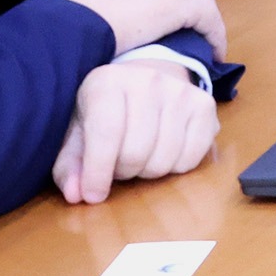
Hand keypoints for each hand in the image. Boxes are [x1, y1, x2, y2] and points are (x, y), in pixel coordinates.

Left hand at [53, 55, 219, 203]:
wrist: (146, 80)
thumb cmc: (106, 111)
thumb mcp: (78, 131)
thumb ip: (71, 164)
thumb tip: (75, 194)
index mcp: (107, 81)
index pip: (106, 133)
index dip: (98, 172)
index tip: (94, 195)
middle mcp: (147, 79)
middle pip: (136, 153)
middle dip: (123, 171)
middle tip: (118, 164)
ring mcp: (181, 91)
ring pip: (164, 161)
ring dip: (147, 171)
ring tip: (140, 156)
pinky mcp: (205, 105)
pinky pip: (190, 160)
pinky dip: (174, 168)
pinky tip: (164, 152)